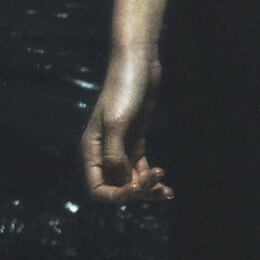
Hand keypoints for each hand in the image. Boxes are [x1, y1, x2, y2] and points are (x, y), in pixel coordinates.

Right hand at [81, 52, 172, 202]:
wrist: (138, 64)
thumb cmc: (123, 89)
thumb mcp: (117, 122)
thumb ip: (115, 154)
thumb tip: (122, 180)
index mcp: (92, 150)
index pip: (97, 187)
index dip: (115, 195)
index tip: (134, 188)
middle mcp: (103, 153)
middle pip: (117, 187)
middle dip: (136, 192)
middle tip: (157, 184)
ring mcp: (120, 148)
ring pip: (131, 180)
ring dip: (147, 189)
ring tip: (167, 192)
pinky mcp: (135, 142)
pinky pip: (140, 169)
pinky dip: (151, 179)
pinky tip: (166, 186)